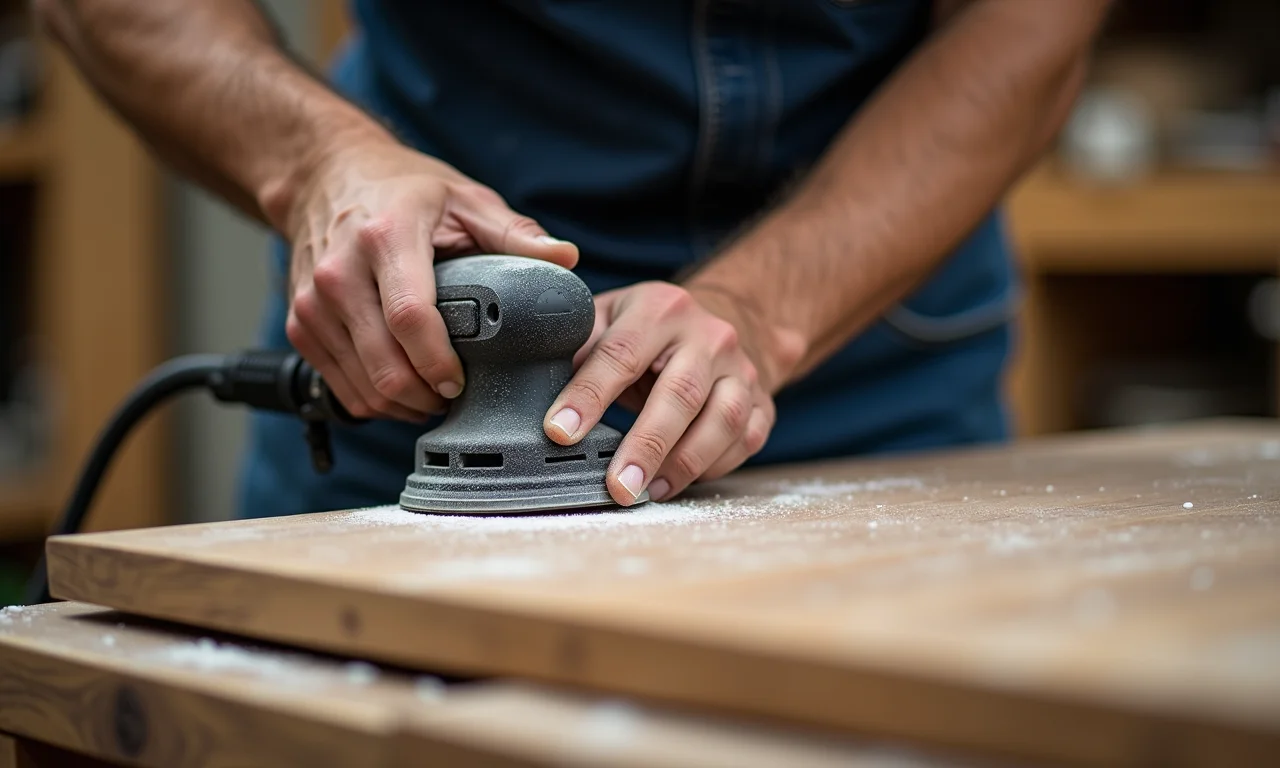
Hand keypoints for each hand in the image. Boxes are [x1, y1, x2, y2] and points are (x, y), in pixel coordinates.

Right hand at [283, 137, 578, 419]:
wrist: (325, 176)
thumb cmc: (403, 190)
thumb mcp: (464, 198)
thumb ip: (514, 232)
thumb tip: (566, 258)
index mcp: (385, 238)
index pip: (410, 318)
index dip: (439, 362)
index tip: (463, 382)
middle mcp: (339, 273)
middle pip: (383, 364)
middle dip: (426, 397)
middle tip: (457, 398)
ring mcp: (313, 303)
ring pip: (360, 385)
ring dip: (402, 406)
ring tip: (435, 397)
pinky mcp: (300, 326)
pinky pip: (339, 387)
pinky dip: (373, 400)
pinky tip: (403, 390)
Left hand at [543, 282, 805, 504]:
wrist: (726, 322)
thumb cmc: (650, 330)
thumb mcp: (611, 318)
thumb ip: (578, 345)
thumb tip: (528, 383)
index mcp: (660, 309)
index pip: (620, 354)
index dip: (588, 396)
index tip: (560, 432)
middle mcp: (708, 336)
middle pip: (680, 395)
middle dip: (645, 445)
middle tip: (616, 487)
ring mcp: (741, 369)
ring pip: (723, 419)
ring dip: (685, 462)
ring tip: (647, 491)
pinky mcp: (762, 401)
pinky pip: (746, 439)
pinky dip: (714, 466)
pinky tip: (678, 481)